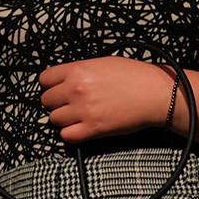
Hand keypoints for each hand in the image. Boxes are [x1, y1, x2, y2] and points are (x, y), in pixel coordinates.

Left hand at [38, 57, 172, 142]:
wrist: (154, 93)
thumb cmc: (132, 76)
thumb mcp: (100, 63)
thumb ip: (76, 69)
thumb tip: (53, 72)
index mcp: (77, 70)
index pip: (44, 79)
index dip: (48, 84)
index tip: (54, 88)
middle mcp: (76, 90)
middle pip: (46, 100)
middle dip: (55, 102)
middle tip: (66, 102)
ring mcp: (83, 110)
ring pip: (53, 119)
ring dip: (62, 118)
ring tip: (75, 114)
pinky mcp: (93, 129)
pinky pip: (66, 136)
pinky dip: (69, 133)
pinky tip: (79, 127)